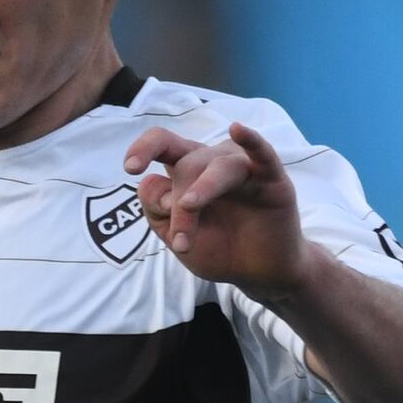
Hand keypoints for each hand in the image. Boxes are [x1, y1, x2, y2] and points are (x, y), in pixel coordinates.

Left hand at [126, 117, 308, 291]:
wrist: (256, 273)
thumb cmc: (217, 249)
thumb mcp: (175, 237)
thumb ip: (156, 211)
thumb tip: (149, 181)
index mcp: (188, 170)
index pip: (163, 143)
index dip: (144, 148)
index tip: (130, 168)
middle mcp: (214, 162)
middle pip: (187, 165)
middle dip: (178, 205)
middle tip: (181, 242)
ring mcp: (245, 169)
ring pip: (218, 166)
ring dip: (201, 190)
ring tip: (189, 209)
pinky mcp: (272, 181)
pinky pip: (262, 155)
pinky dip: (251, 140)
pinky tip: (238, 129)